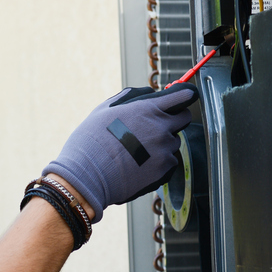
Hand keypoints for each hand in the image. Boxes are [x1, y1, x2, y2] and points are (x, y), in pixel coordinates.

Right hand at [44, 83, 197, 221]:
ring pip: (174, 142)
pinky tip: (140, 164)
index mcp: (148, 109)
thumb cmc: (91, 141)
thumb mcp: (105, 109)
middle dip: (174, 119)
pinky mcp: (164, 170)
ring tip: (138, 150)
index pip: (183, 95)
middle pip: (184, 118)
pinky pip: (170, 162)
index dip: (184, 96)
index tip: (182, 98)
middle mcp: (161, 127)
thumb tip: (148, 94)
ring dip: (163, 143)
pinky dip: (160, 162)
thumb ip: (131, 98)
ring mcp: (164, 150)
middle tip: (154, 127)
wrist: (87, 176)